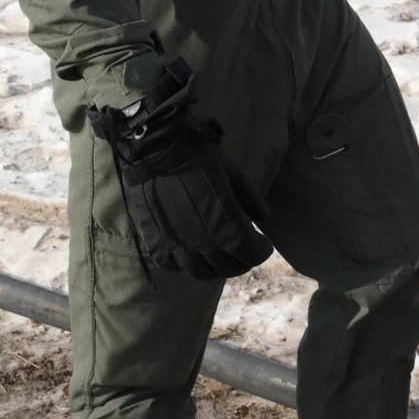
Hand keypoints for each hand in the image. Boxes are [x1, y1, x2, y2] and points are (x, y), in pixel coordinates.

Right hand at [87, 59, 272, 281]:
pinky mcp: (155, 241)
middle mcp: (201, 239)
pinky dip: (186, 264)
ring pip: (201, 272)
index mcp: (224, 220)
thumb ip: (250, 198)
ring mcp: (176, 243)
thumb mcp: (233, 171)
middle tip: (244, 250)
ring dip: (216, 267)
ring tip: (220, 255)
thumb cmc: (199, 155)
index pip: (248, 252)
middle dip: (242, 261)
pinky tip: (192, 252)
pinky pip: (172, 265)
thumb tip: (262, 219)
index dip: (260, 252)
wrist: (157, 147)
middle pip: (227, 266)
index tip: (263, 245)